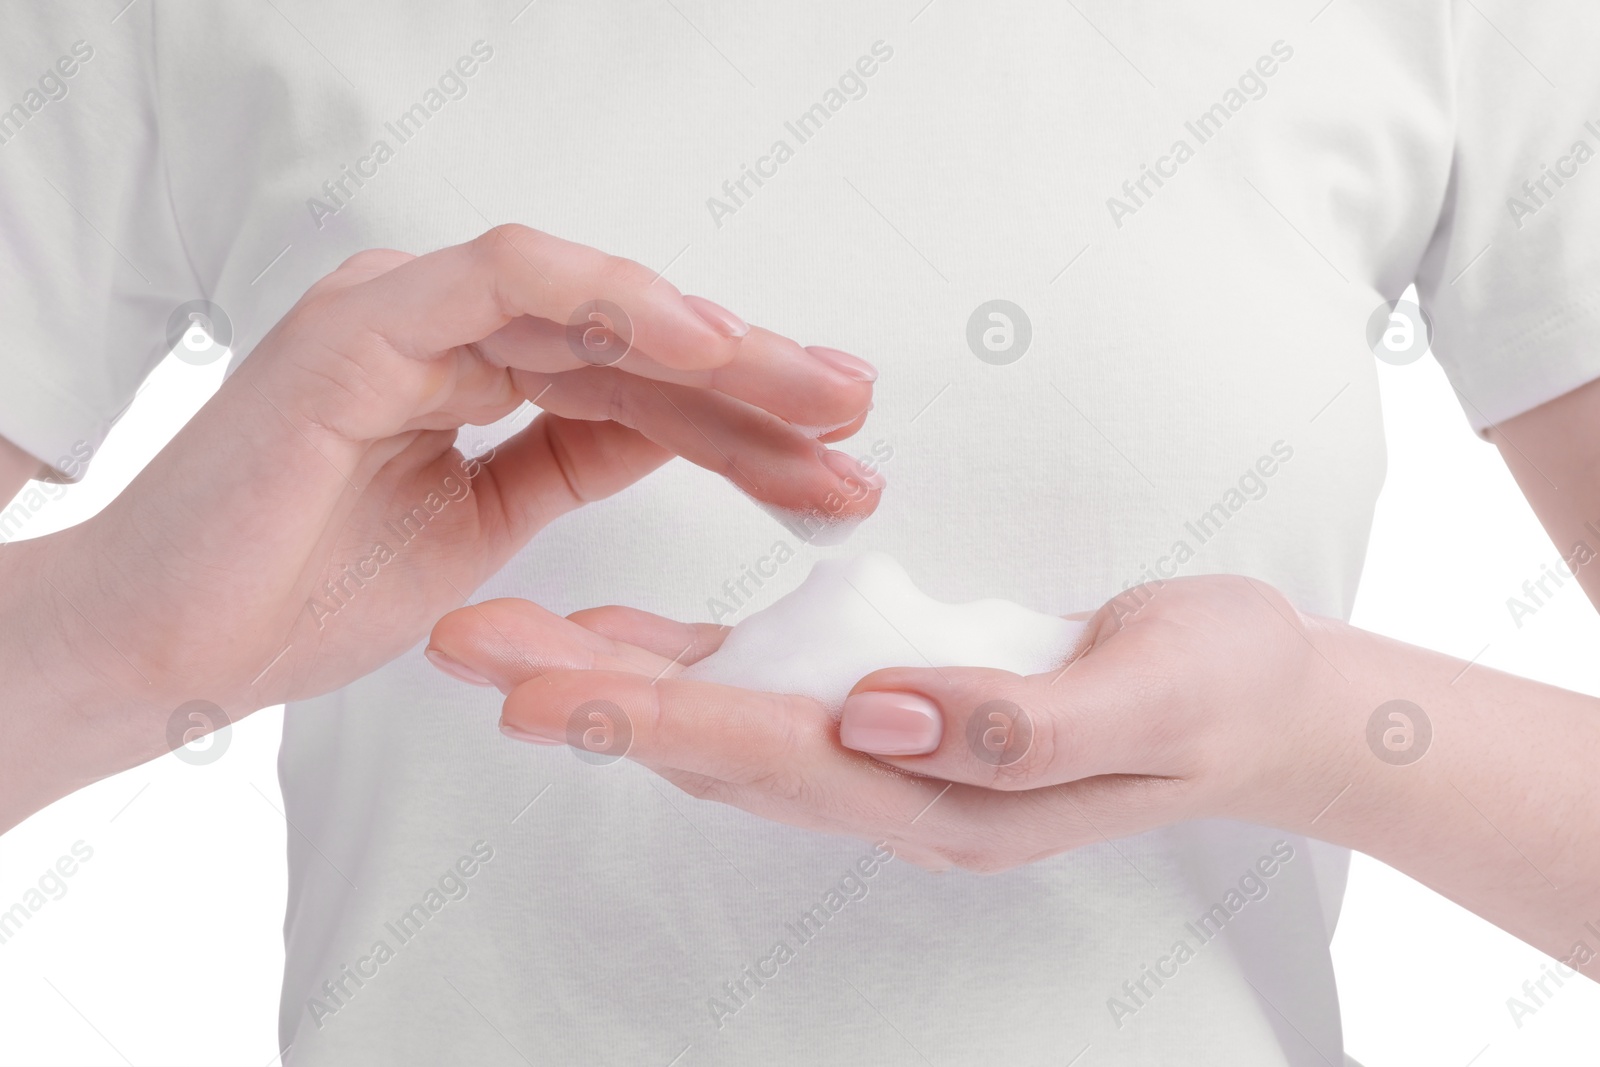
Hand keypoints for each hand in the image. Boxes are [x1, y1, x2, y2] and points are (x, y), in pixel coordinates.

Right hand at [2, 225, 877, 821]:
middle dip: (758, 383)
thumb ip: (567, 462)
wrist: (168, 650)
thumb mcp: (481, 531)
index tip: (837, 465)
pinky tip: (710, 346)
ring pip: (600, 305)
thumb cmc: (296, 594)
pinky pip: (514, 282)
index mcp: (469, 371)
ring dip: (719, 347)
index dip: (744, 423)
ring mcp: (406, 311)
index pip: (636, 386)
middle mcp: (446, 326)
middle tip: (861, 418)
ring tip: (822, 396)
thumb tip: (669, 433)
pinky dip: (616, 304)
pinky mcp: (367, 321)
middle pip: (637, 343)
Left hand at [427, 574, 1332, 870]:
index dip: (651, 720)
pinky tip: (617, 637)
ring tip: (502, 640)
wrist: (1262, 701)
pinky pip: (766, 692)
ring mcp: (887, 755)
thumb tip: (882, 715)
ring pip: (719, 721)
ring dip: (609, 682)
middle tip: (465, 651)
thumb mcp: (1153, 691)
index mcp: (947, 792)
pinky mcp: (893, 707)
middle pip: (711, 746)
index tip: (537, 692)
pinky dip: (683, 666)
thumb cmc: (1215, 684)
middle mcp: (894, 786)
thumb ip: (1021, 720)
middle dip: (585, 700)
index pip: (772, 753)